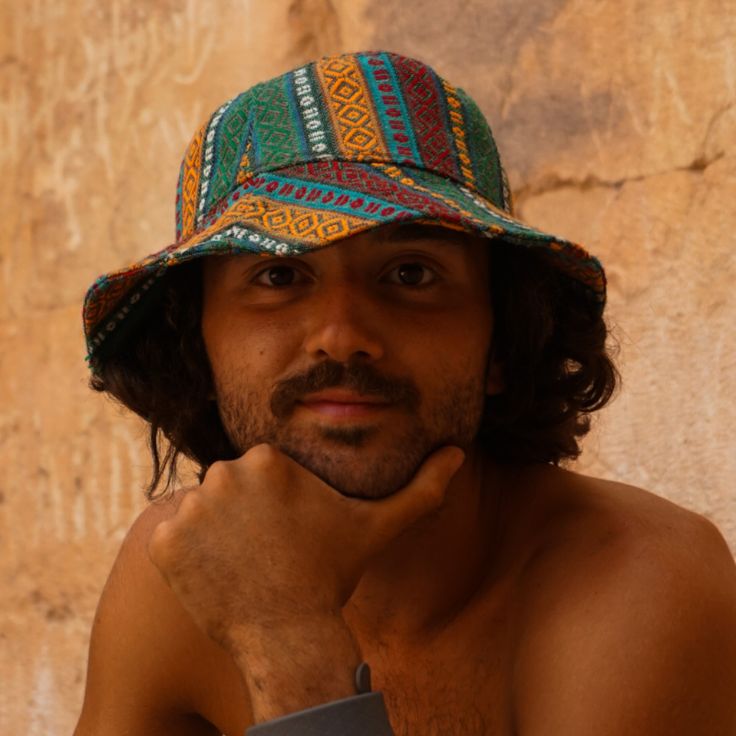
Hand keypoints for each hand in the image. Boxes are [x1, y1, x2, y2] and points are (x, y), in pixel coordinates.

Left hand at [147, 443, 464, 651]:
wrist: (289, 634)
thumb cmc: (334, 575)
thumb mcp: (380, 526)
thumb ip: (420, 487)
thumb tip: (459, 452)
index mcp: (267, 459)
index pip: (258, 472)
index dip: (272, 504)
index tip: (285, 533)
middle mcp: (223, 473)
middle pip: (227, 487)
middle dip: (242, 514)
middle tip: (265, 551)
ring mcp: (189, 509)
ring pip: (199, 511)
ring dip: (213, 534)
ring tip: (243, 564)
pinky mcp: (163, 543)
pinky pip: (170, 539)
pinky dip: (186, 557)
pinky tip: (217, 576)